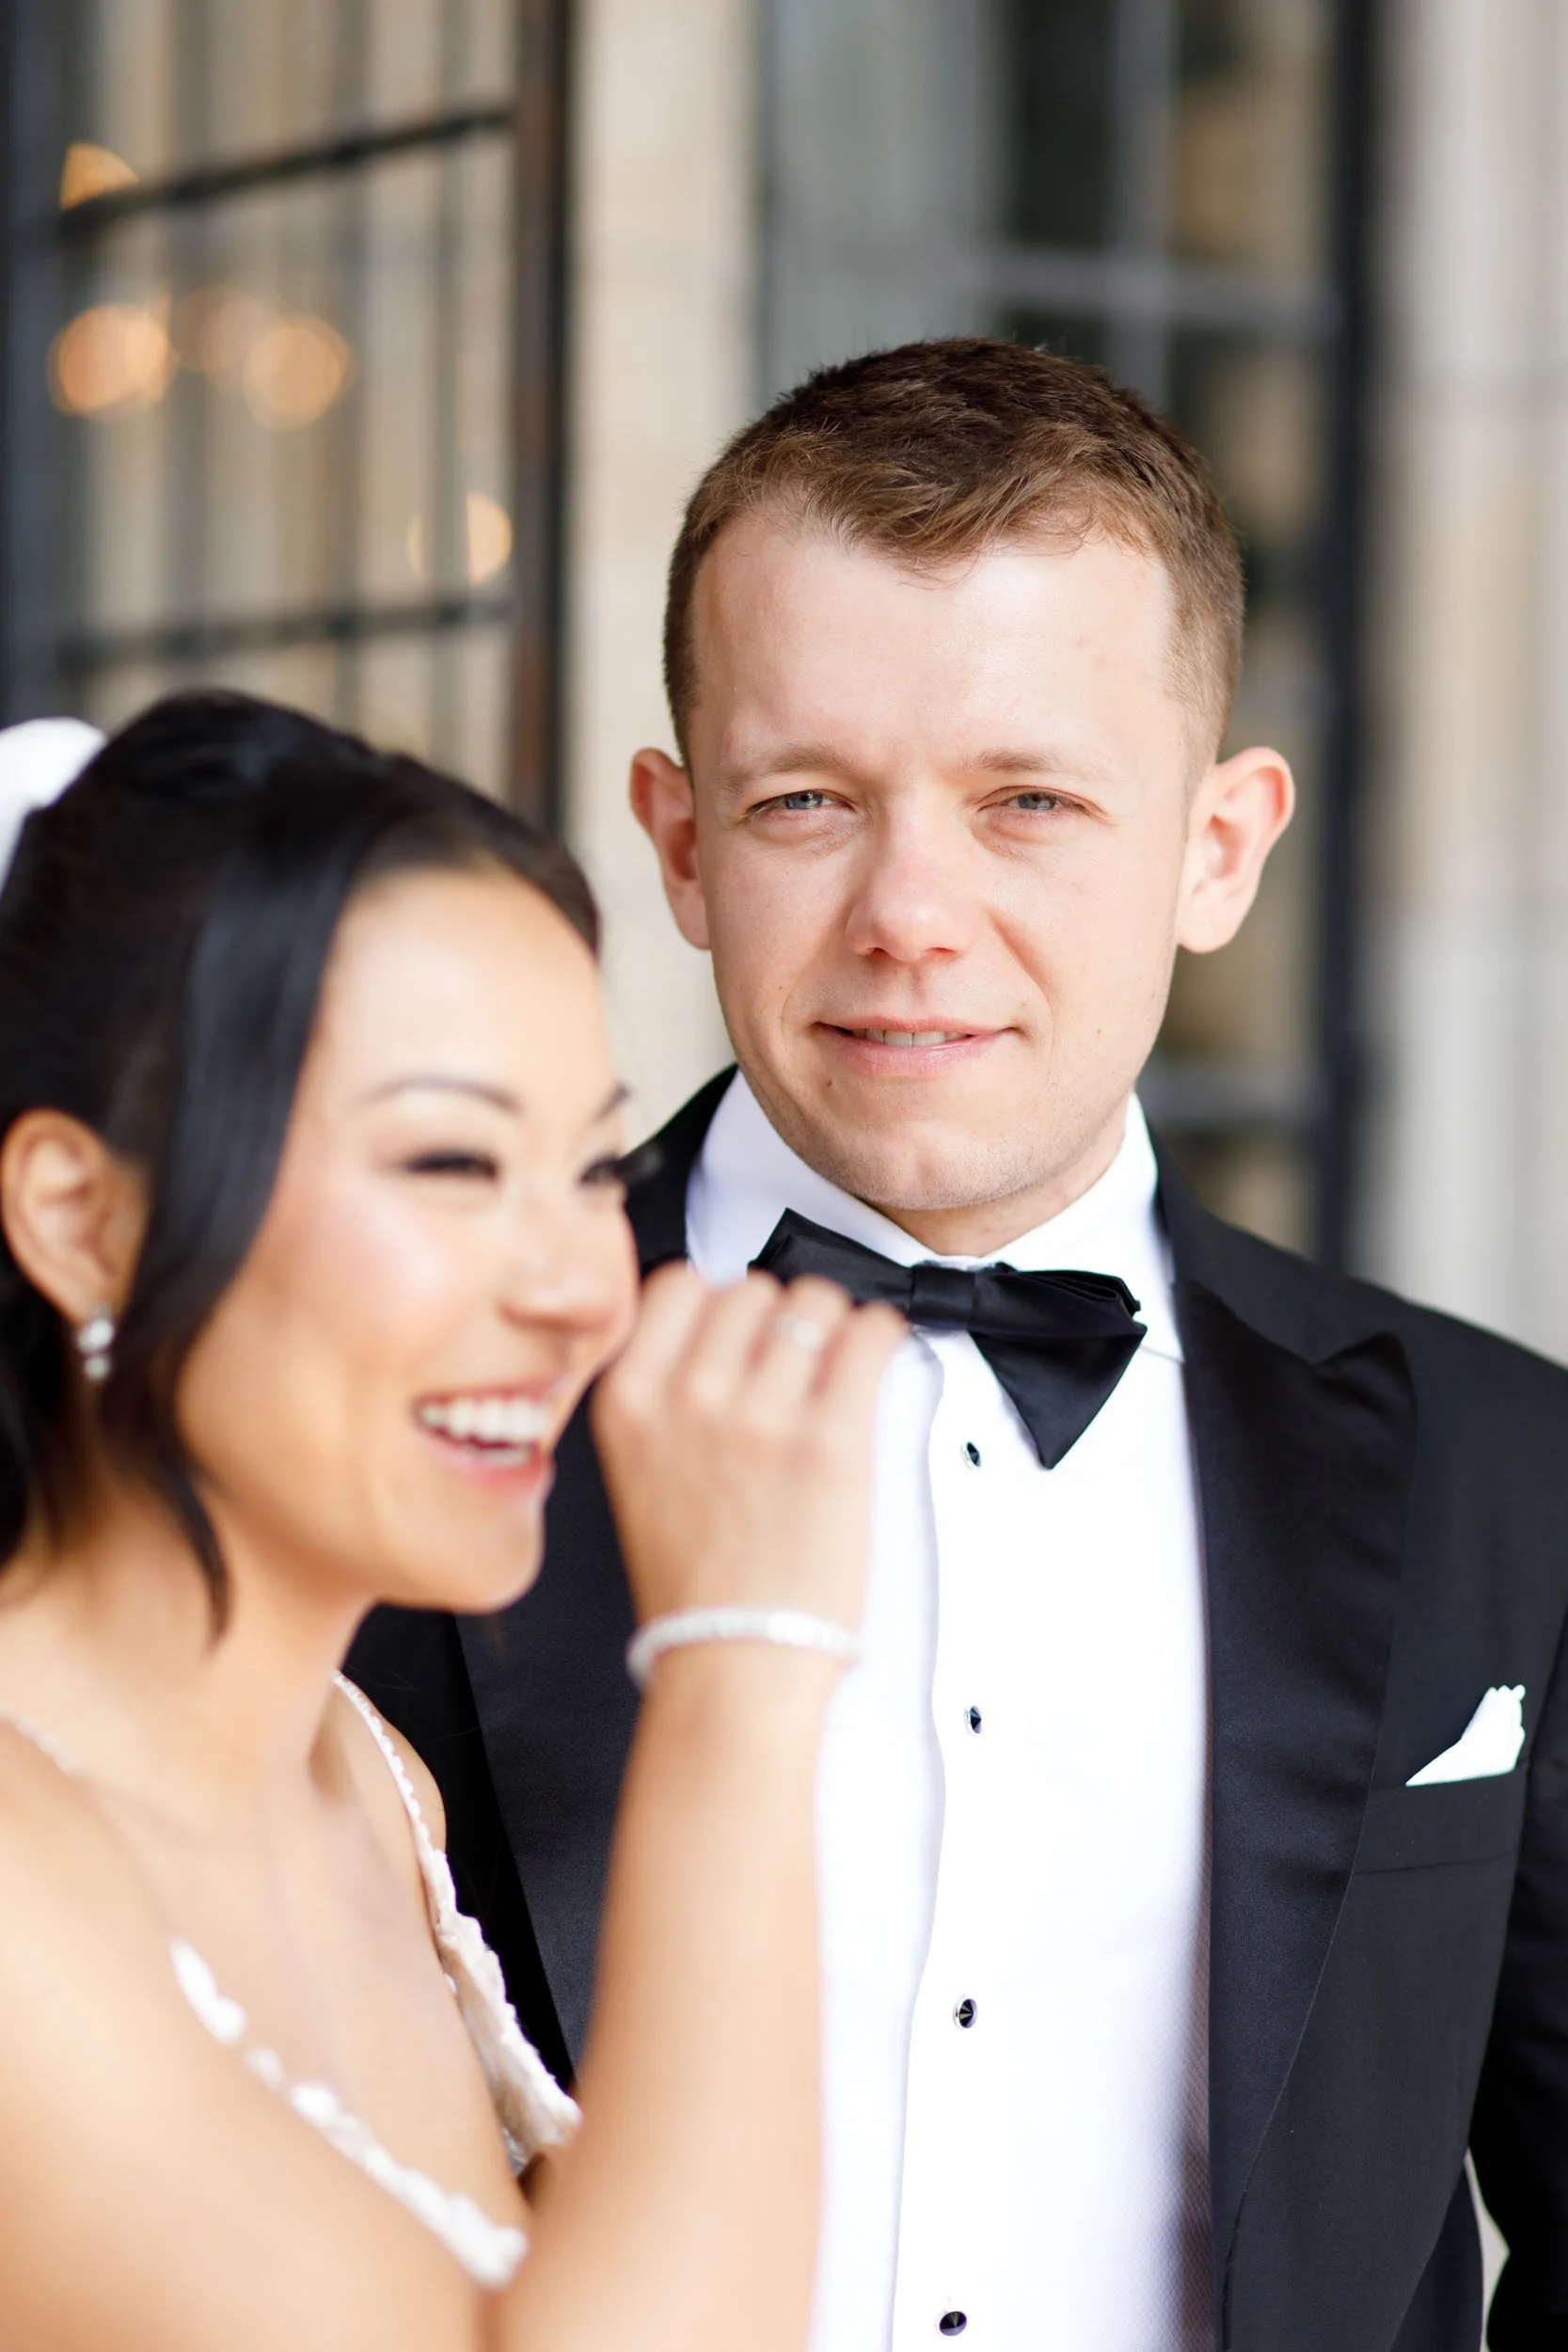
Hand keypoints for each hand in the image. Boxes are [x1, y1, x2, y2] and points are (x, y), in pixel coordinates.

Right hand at [593, 1266, 902, 1639]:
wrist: (735, 1662)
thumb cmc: (698, 1586)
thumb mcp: (642, 1473)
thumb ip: (670, 1396)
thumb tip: (729, 1337)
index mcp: (632, 1401)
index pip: (679, 1284)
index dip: (719, 1302)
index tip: (741, 1327)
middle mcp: (691, 1397)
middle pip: (751, 1288)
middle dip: (779, 1318)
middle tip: (795, 1365)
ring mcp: (762, 1416)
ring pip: (814, 1302)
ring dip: (833, 1328)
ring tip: (837, 1374)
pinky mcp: (833, 1441)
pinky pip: (870, 1336)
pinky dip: (881, 1338)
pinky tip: (874, 1363)